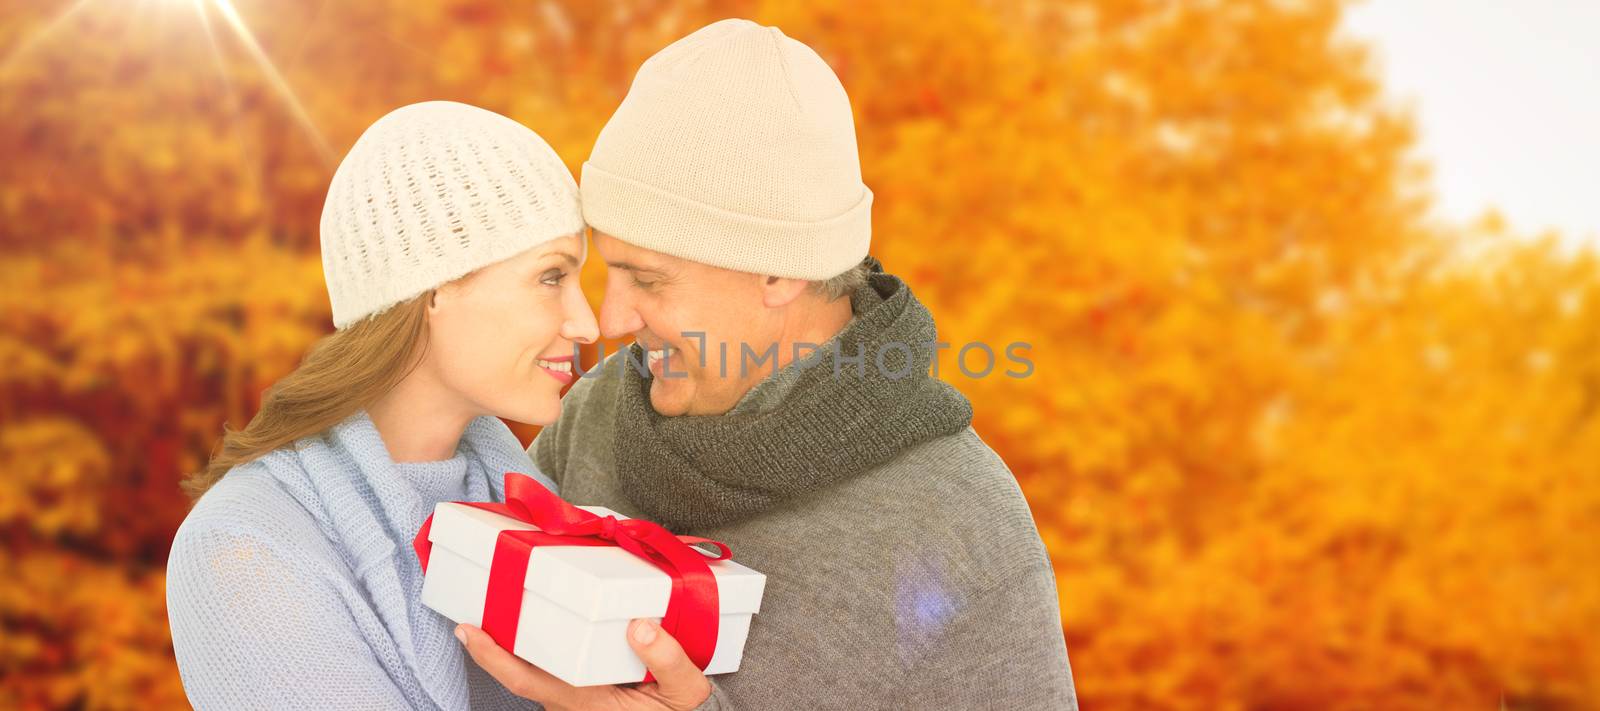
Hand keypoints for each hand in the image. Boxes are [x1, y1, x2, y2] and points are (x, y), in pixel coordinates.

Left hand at [456, 619, 711, 710]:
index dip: (491, 656)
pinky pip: (551, 668)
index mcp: (585, 699)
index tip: (467, 630)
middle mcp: (570, 700)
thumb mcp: (685, 690)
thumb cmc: (683, 710)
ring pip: (536, 667)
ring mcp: (573, 698)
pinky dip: (541, 644)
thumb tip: (640, 626)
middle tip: (481, 598)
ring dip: (518, 640)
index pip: (524, 678)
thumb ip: (667, 660)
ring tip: (507, 602)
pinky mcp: (582, 693)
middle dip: (497, 638)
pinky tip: (543, 620)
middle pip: (521, 668)